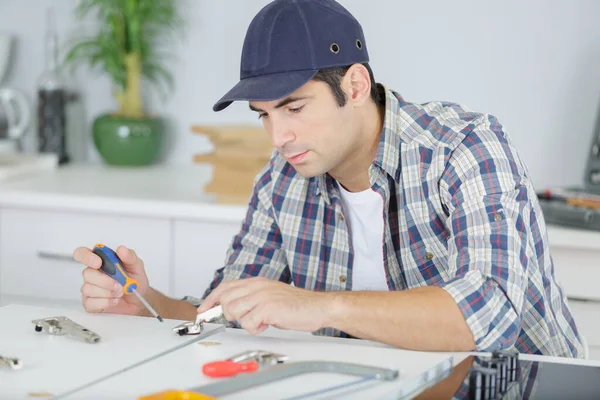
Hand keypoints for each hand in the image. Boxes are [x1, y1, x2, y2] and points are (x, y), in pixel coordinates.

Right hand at [72, 245, 149, 315]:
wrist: (139, 300)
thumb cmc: (135, 281)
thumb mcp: (137, 266)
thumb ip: (130, 257)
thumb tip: (121, 249)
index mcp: (101, 260)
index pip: (83, 253)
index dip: (86, 256)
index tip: (98, 263)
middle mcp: (93, 273)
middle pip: (86, 273)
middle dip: (105, 280)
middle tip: (120, 284)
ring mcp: (89, 288)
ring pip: (88, 289)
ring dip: (108, 292)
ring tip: (120, 292)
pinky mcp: (90, 303)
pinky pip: (90, 303)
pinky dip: (105, 302)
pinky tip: (114, 300)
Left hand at [198, 277, 328, 334]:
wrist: (318, 307)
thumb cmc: (297, 304)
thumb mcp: (271, 296)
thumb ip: (252, 299)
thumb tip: (232, 309)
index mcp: (257, 282)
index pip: (225, 287)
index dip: (210, 299)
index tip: (202, 310)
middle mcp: (257, 286)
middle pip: (225, 300)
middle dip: (230, 314)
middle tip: (245, 318)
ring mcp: (262, 296)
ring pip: (233, 311)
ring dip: (244, 322)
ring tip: (260, 321)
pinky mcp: (268, 308)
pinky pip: (247, 323)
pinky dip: (255, 328)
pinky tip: (267, 324)